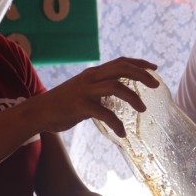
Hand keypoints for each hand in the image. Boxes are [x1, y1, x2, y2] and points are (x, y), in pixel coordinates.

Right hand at [32, 57, 159, 134]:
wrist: (38, 112)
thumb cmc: (63, 104)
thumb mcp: (84, 91)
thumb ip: (100, 89)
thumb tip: (120, 93)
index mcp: (93, 73)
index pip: (120, 62)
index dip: (138, 63)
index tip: (154, 68)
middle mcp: (90, 78)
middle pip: (121, 69)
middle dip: (142, 75)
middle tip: (157, 85)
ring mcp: (85, 91)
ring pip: (116, 86)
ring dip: (133, 97)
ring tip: (143, 109)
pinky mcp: (80, 106)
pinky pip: (104, 113)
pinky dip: (116, 124)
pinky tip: (122, 133)